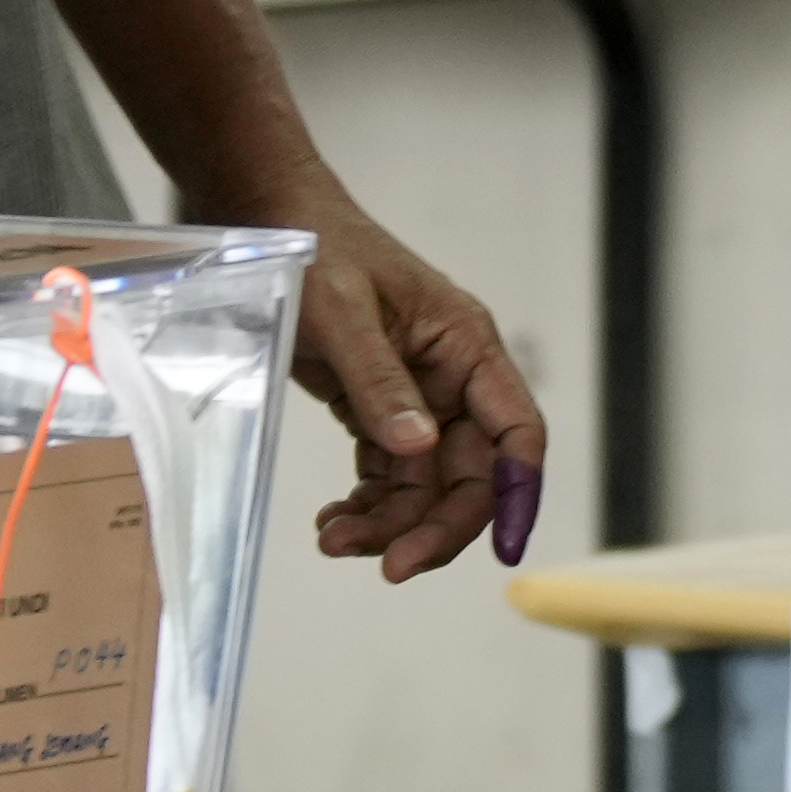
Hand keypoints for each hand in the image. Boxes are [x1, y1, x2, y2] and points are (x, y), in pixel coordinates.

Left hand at [278, 202, 550, 581]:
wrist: (271, 224)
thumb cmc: (317, 250)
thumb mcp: (342, 312)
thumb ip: (379, 381)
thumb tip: (418, 447)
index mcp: (466, 347)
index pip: (516, 432)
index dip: (519, 493)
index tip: (504, 549)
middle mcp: (453, 379)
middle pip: (470, 476)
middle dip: (435, 528)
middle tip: (388, 567)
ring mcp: (418, 399)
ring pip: (425, 487)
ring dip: (390, 524)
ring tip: (334, 540)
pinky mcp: (380, 412)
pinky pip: (388, 477)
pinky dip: (367, 507)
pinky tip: (334, 520)